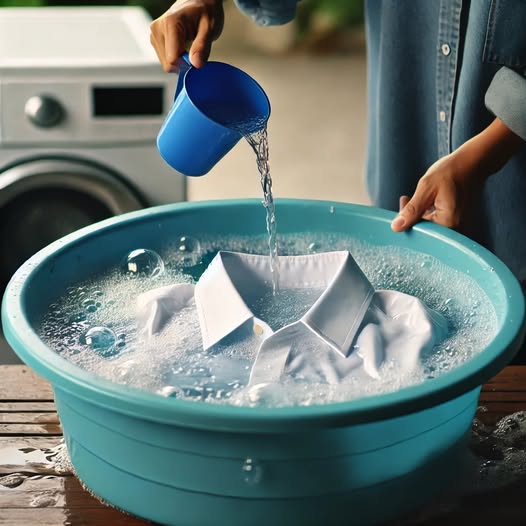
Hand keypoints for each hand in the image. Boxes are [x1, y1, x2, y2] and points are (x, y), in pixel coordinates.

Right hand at [150, 0, 223, 70]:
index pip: (172, 59)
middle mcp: (157, 28)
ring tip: (189, 46)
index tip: (197, 57)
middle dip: (183, 63)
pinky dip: (176, 57)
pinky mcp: (154, 39)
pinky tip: (183, 46)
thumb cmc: (206, 12)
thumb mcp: (210, 28)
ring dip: (179, 60)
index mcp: (170, 23)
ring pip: (166, 63)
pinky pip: (165, 59)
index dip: (187, 64)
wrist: (199, 2)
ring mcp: (154, 34)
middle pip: (168, 63)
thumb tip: (195, 64)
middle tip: (194, 51)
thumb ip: (202, 47)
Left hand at [391, 118, 523, 233]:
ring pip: (429, 226)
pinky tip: (422, 201)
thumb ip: (412, 210)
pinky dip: (427, 213)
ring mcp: (458, 226)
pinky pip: (437, 222)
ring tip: (409, 198)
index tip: (402, 206)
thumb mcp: (426, 188)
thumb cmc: (453, 172)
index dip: (407, 222)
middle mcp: (456, 230)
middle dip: (411, 217)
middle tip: (404, 200)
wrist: (473, 163)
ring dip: (418, 214)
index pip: (420, 232)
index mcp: (449, 224)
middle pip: (425, 230)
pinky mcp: (456, 221)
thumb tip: (396, 227)